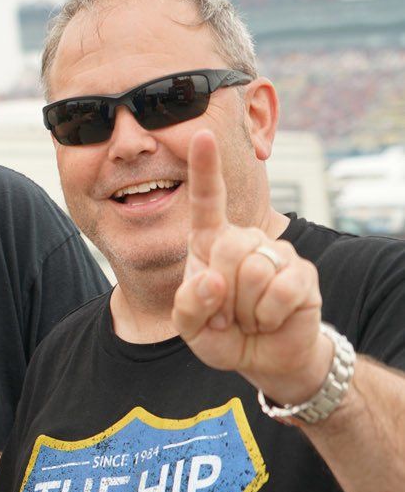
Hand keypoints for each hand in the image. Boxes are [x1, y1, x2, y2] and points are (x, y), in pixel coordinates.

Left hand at [171, 130, 329, 403]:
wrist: (264, 358)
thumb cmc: (223, 334)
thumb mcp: (191, 326)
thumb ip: (188, 304)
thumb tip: (213, 279)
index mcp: (211, 243)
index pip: (207, 200)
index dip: (205, 168)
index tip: (200, 134)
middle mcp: (245, 240)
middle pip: (228, 248)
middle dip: (221, 292)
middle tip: (227, 313)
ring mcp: (277, 253)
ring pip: (253, 271)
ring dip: (244, 308)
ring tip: (248, 316)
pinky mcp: (302, 274)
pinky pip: (279, 291)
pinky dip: (267, 316)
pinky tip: (269, 320)